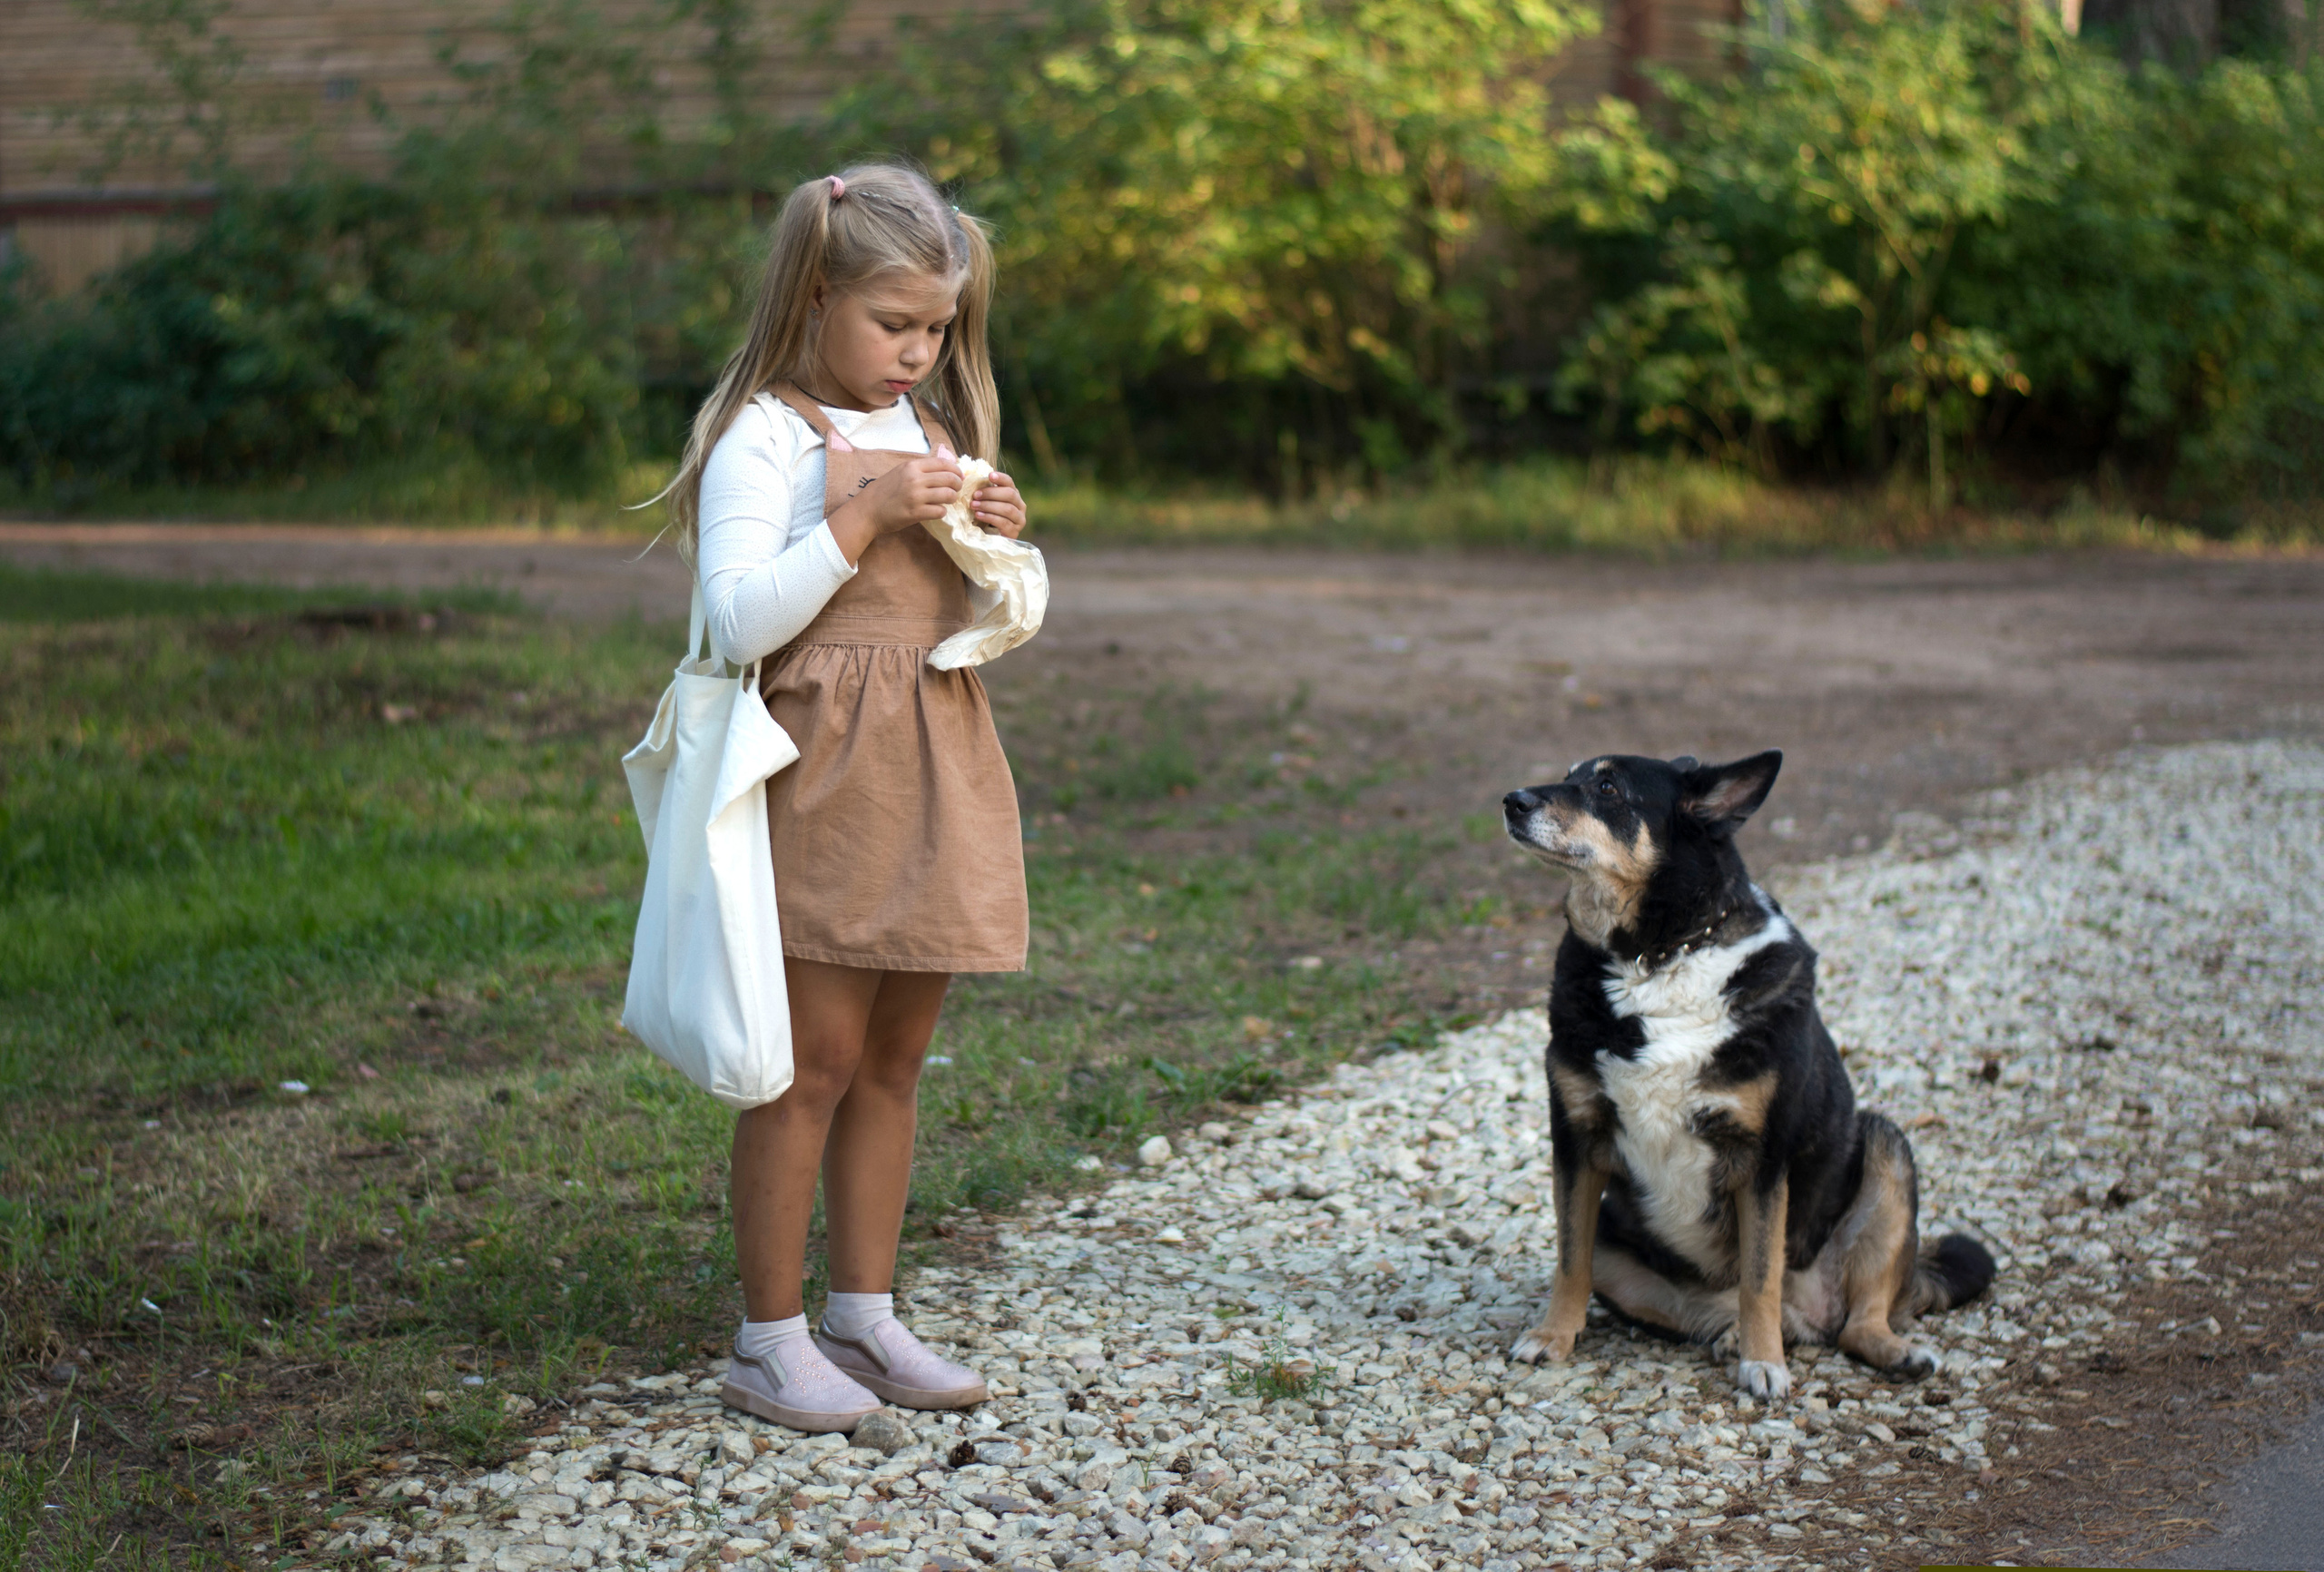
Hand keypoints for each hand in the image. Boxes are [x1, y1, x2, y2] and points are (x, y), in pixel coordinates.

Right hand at [827, 449, 960, 562]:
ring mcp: (916, 496)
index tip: (960, 476)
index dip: (956, 469)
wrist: (867, 509)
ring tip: (948, 501)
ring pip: (948, 495)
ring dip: (952, 499)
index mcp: (912, 466)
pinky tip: (937, 511)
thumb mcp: (901, 472)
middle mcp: (915, 479)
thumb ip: (920, 470)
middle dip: (958, 484)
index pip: (943, 463)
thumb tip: (945, 470)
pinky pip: (940, 511)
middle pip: (950, 478)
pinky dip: (942, 511)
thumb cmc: (884, 490)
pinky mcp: (915, 512)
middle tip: (956, 489)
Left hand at [971, 470, 1026, 538]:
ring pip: (1007, 508)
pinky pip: (1004, 522)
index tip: (989, 476)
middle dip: (991, 493)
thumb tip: (969, 477)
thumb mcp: (986, 502)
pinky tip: (978, 515)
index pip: (1009, 482)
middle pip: (1010, 494)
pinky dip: (990, 517)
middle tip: (975, 495)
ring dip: (989, 505)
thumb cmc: (986, 516)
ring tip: (974, 505)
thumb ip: (983, 491)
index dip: (1000, 478)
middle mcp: (1020, 505)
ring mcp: (1019, 519)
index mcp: (1013, 494)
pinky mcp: (1015, 532)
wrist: (990, 539)